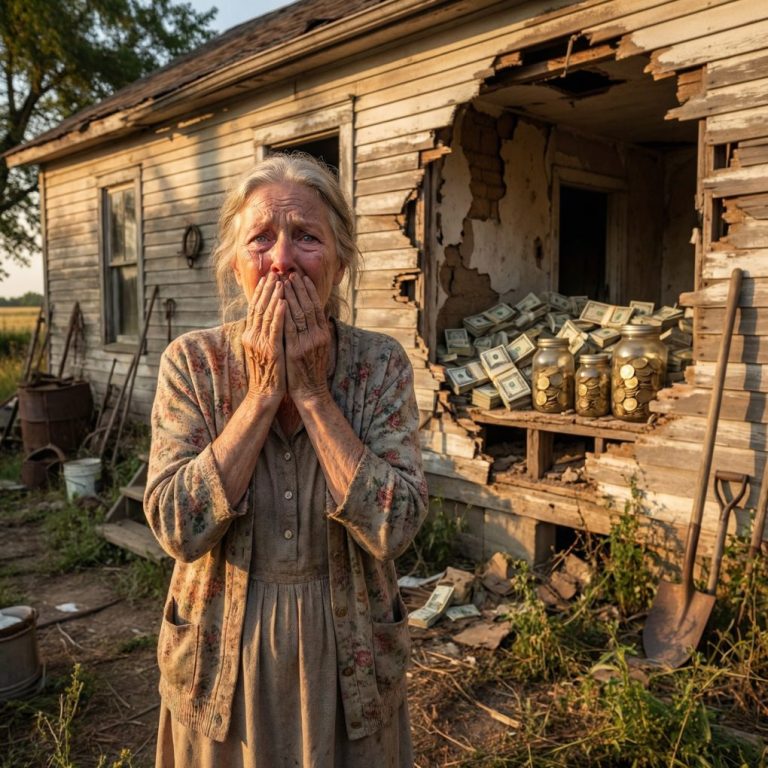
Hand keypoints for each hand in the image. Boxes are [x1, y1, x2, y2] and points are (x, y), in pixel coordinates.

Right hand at [242, 273, 285, 402]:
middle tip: (274, 273)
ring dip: (274, 297)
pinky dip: (279, 314)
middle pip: (259, 307)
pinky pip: (275, 328)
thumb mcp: (264, 349)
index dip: (260, 292)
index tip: (267, 278)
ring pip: (266, 314)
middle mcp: (252, 336)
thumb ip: (265, 333)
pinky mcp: (270, 350)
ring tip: (281, 282)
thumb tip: (272, 317)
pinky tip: (284, 302)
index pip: (255, 309)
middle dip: (267, 289)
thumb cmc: (269, 372)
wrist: (264, 393)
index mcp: (250, 335)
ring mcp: (259, 343)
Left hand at [284, 274, 330, 401]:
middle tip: (290, 273)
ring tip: (283, 282)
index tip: (302, 277)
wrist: (310, 391)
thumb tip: (319, 314)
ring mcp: (307, 343)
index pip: (316, 306)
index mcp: (323, 334)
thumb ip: (319, 330)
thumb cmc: (312, 369)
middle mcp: (317, 336)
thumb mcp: (320, 348)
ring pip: (298, 314)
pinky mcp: (295, 351)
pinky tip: (279, 302)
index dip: (309, 290)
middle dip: (298, 288)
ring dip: (290, 296)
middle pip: (307, 306)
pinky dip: (284, 313)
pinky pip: (288, 328)